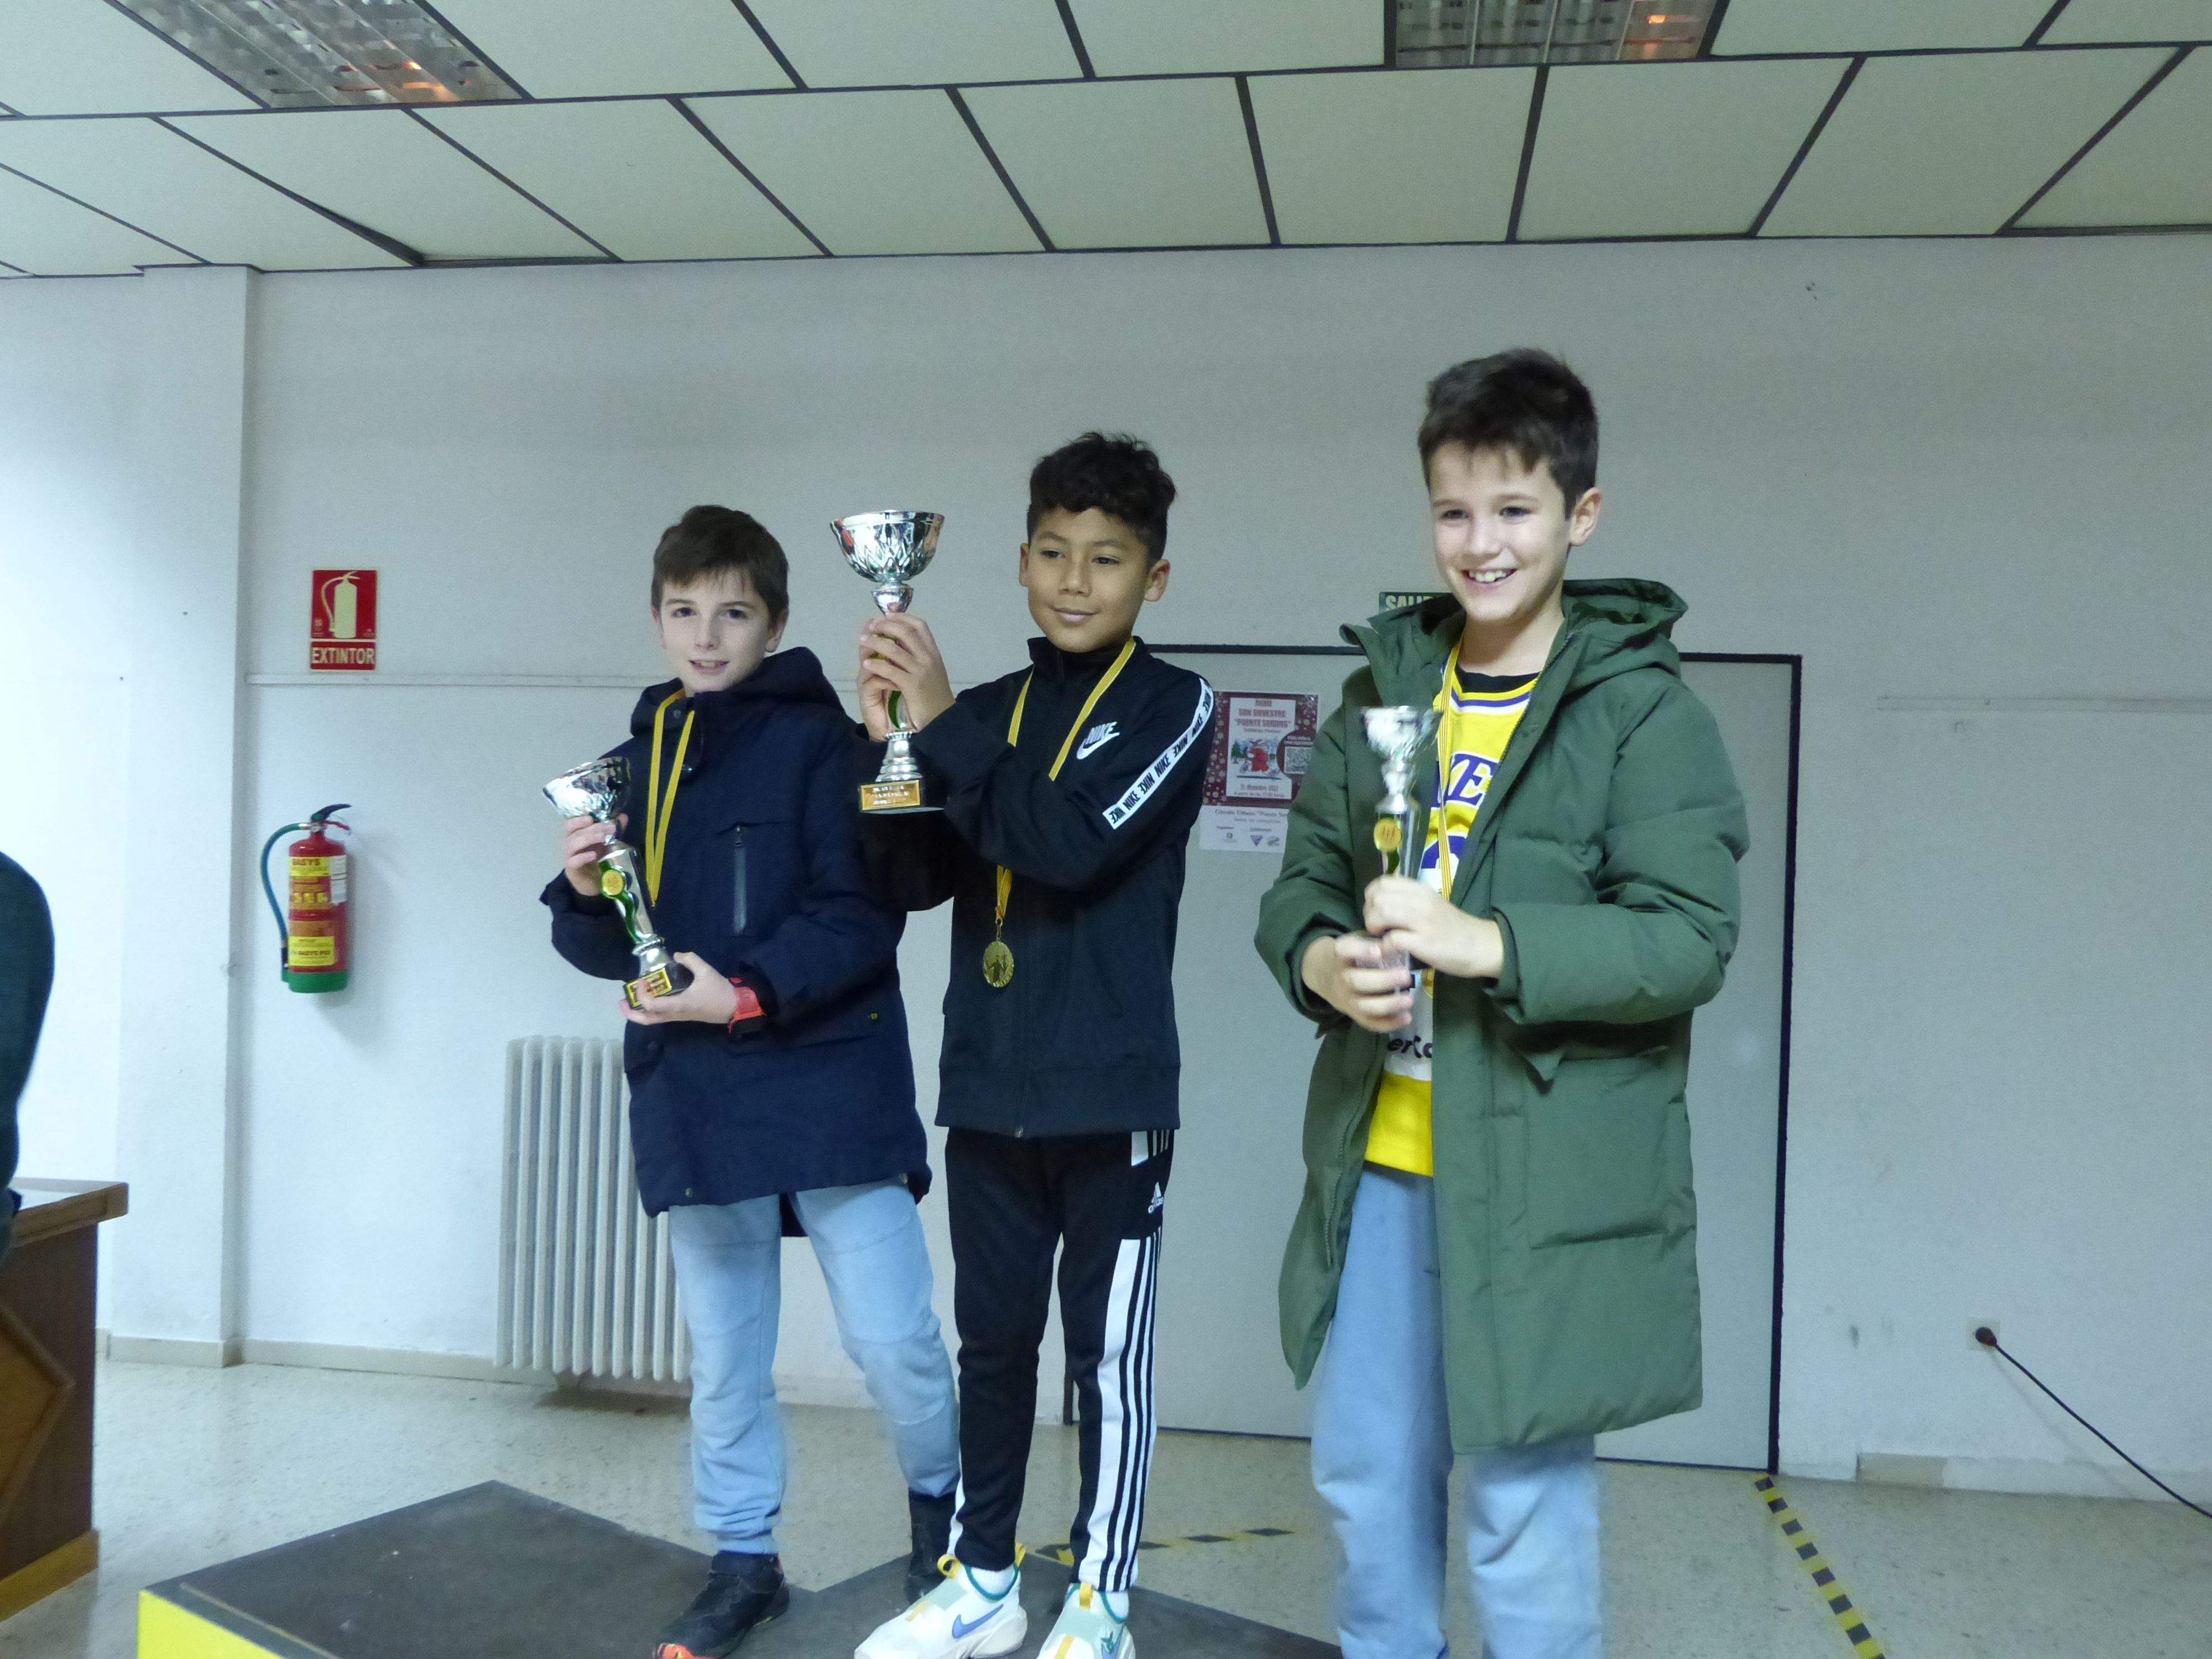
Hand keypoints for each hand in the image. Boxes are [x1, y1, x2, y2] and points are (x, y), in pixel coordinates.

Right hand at [562, 812, 624, 896]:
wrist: (593, 882)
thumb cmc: (597, 860)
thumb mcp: (606, 843)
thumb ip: (613, 830)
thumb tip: (623, 816)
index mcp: (575, 836)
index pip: (570, 824)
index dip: (579, 819)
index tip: (591, 817)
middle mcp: (569, 844)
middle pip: (576, 832)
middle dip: (593, 828)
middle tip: (610, 828)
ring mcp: (569, 857)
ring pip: (572, 844)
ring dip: (587, 838)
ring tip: (602, 837)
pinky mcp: (572, 869)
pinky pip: (573, 861)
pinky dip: (583, 857)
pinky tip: (593, 855)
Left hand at [621, 953, 739, 1025]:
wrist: (734, 1007)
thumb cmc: (719, 992)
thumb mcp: (706, 971)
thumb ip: (690, 960)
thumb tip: (676, 954)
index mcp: (678, 1004)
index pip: (651, 1004)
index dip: (642, 992)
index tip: (644, 979)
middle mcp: (674, 1014)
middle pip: (646, 1020)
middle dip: (631, 1012)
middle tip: (622, 1001)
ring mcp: (677, 1016)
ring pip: (652, 1020)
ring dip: (639, 1011)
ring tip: (630, 1000)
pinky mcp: (682, 1015)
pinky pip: (660, 1016)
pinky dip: (649, 1009)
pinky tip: (650, 998)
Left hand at [858, 614, 956, 730]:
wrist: (943, 718)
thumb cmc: (933, 694)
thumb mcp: (930, 669)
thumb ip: (919, 654)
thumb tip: (898, 639)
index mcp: (933, 652)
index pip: (919, 625)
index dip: (901, 617)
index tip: (886, 616)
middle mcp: (929, 658)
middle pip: (906, 632)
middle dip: (885, 626)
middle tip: (870, 626)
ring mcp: (921, 671)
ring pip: (895, 650)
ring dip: (876, 642)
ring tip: (863, 640)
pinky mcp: (912, 685)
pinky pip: (890, 670)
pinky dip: (877, 664)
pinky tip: (867, 663)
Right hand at [1301, 932, 1416, 1031]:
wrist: (1323, 973)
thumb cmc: (1350, 954)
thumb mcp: (1355, 941)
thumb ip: (1374, 940)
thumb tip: (1402, 937)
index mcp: (1339, 955)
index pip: (1344, 950)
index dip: (1360, 950)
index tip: (1379, 951)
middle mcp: (1340, 977)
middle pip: (1356, 982)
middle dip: (1383, 980)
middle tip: (1406, 976)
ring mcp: (1346, 998)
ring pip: (1363, 1005)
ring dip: (1388, 1004)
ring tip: (1410, 999)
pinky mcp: (1353, 1014)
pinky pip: (1369, 1022)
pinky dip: (1388, 1023)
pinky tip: (1407, 1017)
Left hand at [1362, 876, 1504, 979]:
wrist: (1480, 945)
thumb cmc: (1452, 928)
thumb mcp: (1430, 904)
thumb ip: (1407, 900)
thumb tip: (1379, 904)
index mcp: (1420, 890)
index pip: (1383, 882)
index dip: (1371, 897)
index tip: (1376, 910)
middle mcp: (1421, 901)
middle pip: (1378, 897)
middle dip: (1369, 913)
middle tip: (1376, 927)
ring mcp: (1423, 921)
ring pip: (1382, 913)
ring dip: (1374, 927)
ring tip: (1381, 937)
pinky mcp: (1425, 942)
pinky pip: (1392, 939)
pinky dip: (1385, 947)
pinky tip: (1391, 951)